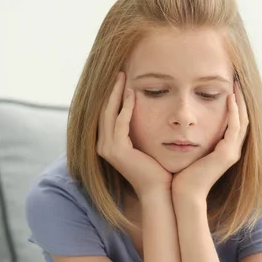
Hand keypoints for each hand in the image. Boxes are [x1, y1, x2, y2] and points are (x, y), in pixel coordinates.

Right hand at [96, 72, 172, 197]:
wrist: (159, 190)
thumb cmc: (157, 169)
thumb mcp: (145, 145)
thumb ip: (139, 131)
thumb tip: (144, 115)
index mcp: (108, 144)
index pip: (107, 114)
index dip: (112, 95)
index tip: (121, 78)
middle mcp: (103, 146)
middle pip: (104, 110)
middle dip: (111, 90)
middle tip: (119, 72)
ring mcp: (107, 149)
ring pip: (109, 113)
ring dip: (116, 93)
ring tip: (123, 76)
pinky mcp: (117, 150)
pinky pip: (120, 122)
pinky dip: (125, 107)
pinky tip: (132, 93)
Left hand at [172, 83, 248, 201]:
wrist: (183, 195)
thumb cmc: (181, 176)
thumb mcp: (190, 152)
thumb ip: (192, 139)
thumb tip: (184, 127)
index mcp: (226, 150)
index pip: (236, 123)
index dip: (235, 106)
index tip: (230, 88)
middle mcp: (233, 151)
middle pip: (244, 119)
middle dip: (241, 100)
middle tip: (237, 81)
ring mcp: (232, 152)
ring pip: (243, 121)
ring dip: (240, 102)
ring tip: (236, 85)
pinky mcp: (227, 153)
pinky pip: (235, 127)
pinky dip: (233, 112)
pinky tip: (229, 98)